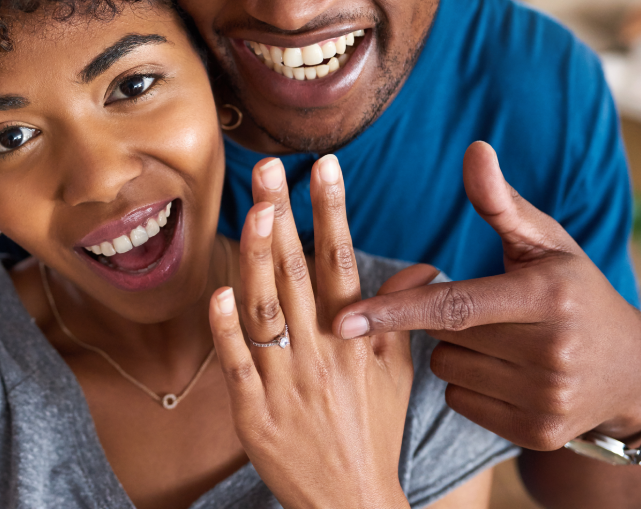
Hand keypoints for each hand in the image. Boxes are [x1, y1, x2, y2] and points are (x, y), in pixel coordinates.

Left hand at [209, 155, 417, 508]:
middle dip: (286, 216)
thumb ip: (396, 316)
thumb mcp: (395, 374)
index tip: (323, 165)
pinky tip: (219, 291)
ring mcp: (287, 383)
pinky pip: (239, 363)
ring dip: (259, 258)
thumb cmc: (371, 431)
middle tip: (271, 166)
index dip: (332, 211)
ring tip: (255, 208)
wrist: (352, 503)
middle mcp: (323, 354)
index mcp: (355, 339)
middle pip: (300, 274)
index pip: (343, 262)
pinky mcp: (255, 413)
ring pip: (269, 310)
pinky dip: (227, 328)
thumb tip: (422, 268)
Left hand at [332, 141, 640, 449]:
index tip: (342, 318)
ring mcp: (545, 398)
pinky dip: (469, 387)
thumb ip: (499, 202)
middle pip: (441, 337)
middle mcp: (549, 352)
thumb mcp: (546, 242)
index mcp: (546, 298)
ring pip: (445, 370)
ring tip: (504, 344)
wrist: (635, 371)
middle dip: (445, 321)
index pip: (453, 306)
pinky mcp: (537, 434)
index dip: (395, 310)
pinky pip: (459, 403)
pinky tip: (508, 375)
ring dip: (457, 354)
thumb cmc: (575, 292)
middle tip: (491, 313)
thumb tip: (474, 150)